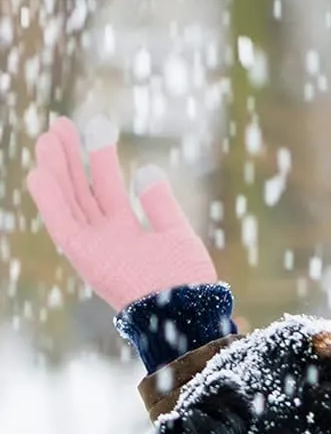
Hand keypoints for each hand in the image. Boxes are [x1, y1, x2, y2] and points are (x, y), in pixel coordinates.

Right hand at [25, 116, 217, 312]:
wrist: (187, 309)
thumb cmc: (187, 280)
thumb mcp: (177, 233)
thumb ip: (160, 204)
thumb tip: (147, 171)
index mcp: (128, 234)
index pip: (106, 189)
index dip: (98, 159)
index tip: (95, 130)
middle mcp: (106, 240)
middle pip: (82, 191)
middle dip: (71, 158)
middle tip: (60, 124)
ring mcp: (93, 248)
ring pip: (69, 202)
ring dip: (56, 171)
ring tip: (48, 137)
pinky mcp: (84, 257)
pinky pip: (61, 225)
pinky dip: (49, 201)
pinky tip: (39, 173)